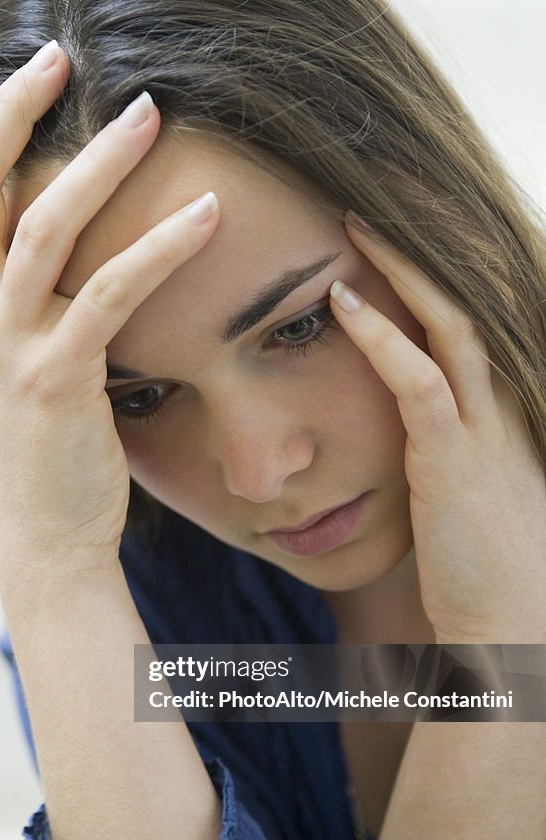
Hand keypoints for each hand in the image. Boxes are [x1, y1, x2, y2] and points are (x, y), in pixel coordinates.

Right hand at [0, 42, 219, 576]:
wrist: (45, 537)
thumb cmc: (44, 456)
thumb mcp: (14, 374)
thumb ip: (19, 316)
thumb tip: (52, 270)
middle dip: (11, 112)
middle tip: (60, 58)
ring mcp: (7, 347)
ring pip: (42, 226)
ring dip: (97, 161)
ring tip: (149, 112)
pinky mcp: (59, 377)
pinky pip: (109, 292)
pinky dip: (160, 245)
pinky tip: (207, 213)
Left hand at [329, 212, 545, 641]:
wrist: (515, 627)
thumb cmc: (483, 571)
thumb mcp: (468, 496)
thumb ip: (442, 454)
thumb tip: (407, 436)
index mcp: (501, 410)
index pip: (472, 318)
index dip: (437, 267)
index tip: (395, 228)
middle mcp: (501, 406)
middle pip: (468, 299)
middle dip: (425, 242)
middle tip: (380, 193)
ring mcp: (484, 429)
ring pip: (449, 323)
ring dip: (401, 267)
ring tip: (354, 221)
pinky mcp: (455, 461)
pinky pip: (420, 382)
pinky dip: (382, 338)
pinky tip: (343, 303)